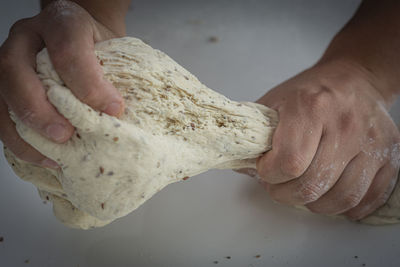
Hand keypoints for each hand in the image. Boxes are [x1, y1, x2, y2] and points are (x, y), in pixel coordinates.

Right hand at [0, 1, 124, 167]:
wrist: (84, 41)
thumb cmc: (100, 48)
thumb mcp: (114, 51)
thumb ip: (113, 76)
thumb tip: (115, 115)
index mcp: (61, 23)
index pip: (67, 48)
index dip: (88, 82)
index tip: (112, 109)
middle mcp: (27, 38)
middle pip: (15, 68)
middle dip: (38, 108)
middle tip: (64, 135)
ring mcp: (10, 60)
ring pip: (0, 94)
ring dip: (24, 131)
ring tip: (52, 156)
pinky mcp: (5, 86)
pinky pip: (0, 114)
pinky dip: (19, 140)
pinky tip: (44, 157)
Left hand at [256, 59, 399, 219]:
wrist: (354, 79)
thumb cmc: (310, 92)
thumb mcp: (274, 102)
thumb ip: (255, 135)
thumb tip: (243, 168)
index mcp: (312, 107)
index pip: (289, 162)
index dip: (269, 174)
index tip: (265, 168)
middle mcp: (345, 125)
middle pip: (312, 185)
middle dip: (285, 193)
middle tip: (278, 185)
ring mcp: (371, 142)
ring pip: (340, 198)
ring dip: (313, 204)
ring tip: (301, 191)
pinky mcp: (389, 156)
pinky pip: (367, 199)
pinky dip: (344, 207)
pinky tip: (328, 194)